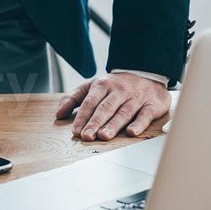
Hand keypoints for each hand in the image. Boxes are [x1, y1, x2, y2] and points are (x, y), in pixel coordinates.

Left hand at [55, 74, 169, 141]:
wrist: (146, 73)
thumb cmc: (115, 85)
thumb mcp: (93, 86)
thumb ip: (75, 98)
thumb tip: (59, 114)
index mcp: (102, 85)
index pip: (90, 102)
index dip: (82, 117)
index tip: (76, 131)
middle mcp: (118, 91)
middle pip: (105, 108)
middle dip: (95, 122)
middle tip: (87, 136)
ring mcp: (135, 97)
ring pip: (123, 112)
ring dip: (113, 125)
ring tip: (103, 136)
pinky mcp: (151, 105)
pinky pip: (145, 115)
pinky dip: (139, 124)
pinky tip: (131, 133)